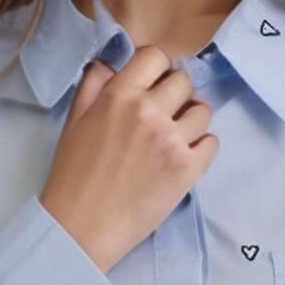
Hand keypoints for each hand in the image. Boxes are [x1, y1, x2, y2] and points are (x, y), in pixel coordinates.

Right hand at [38, 43, 219, 274]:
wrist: (82, 227)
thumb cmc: (72, 177)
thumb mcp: (74, 122)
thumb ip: (93, 87)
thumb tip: (109, 63)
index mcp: (119, 95)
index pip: (156, 56)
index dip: (156, 68)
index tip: (153, 83)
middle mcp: (149, 112)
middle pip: (183, 81)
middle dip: (175, 94)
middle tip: (164, 113)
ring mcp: (172, 140)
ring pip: (202, 111)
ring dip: (191, 119)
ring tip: (174, 136)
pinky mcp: (188, 169)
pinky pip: (212, 142)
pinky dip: (202, 146)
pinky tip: (183, 156)